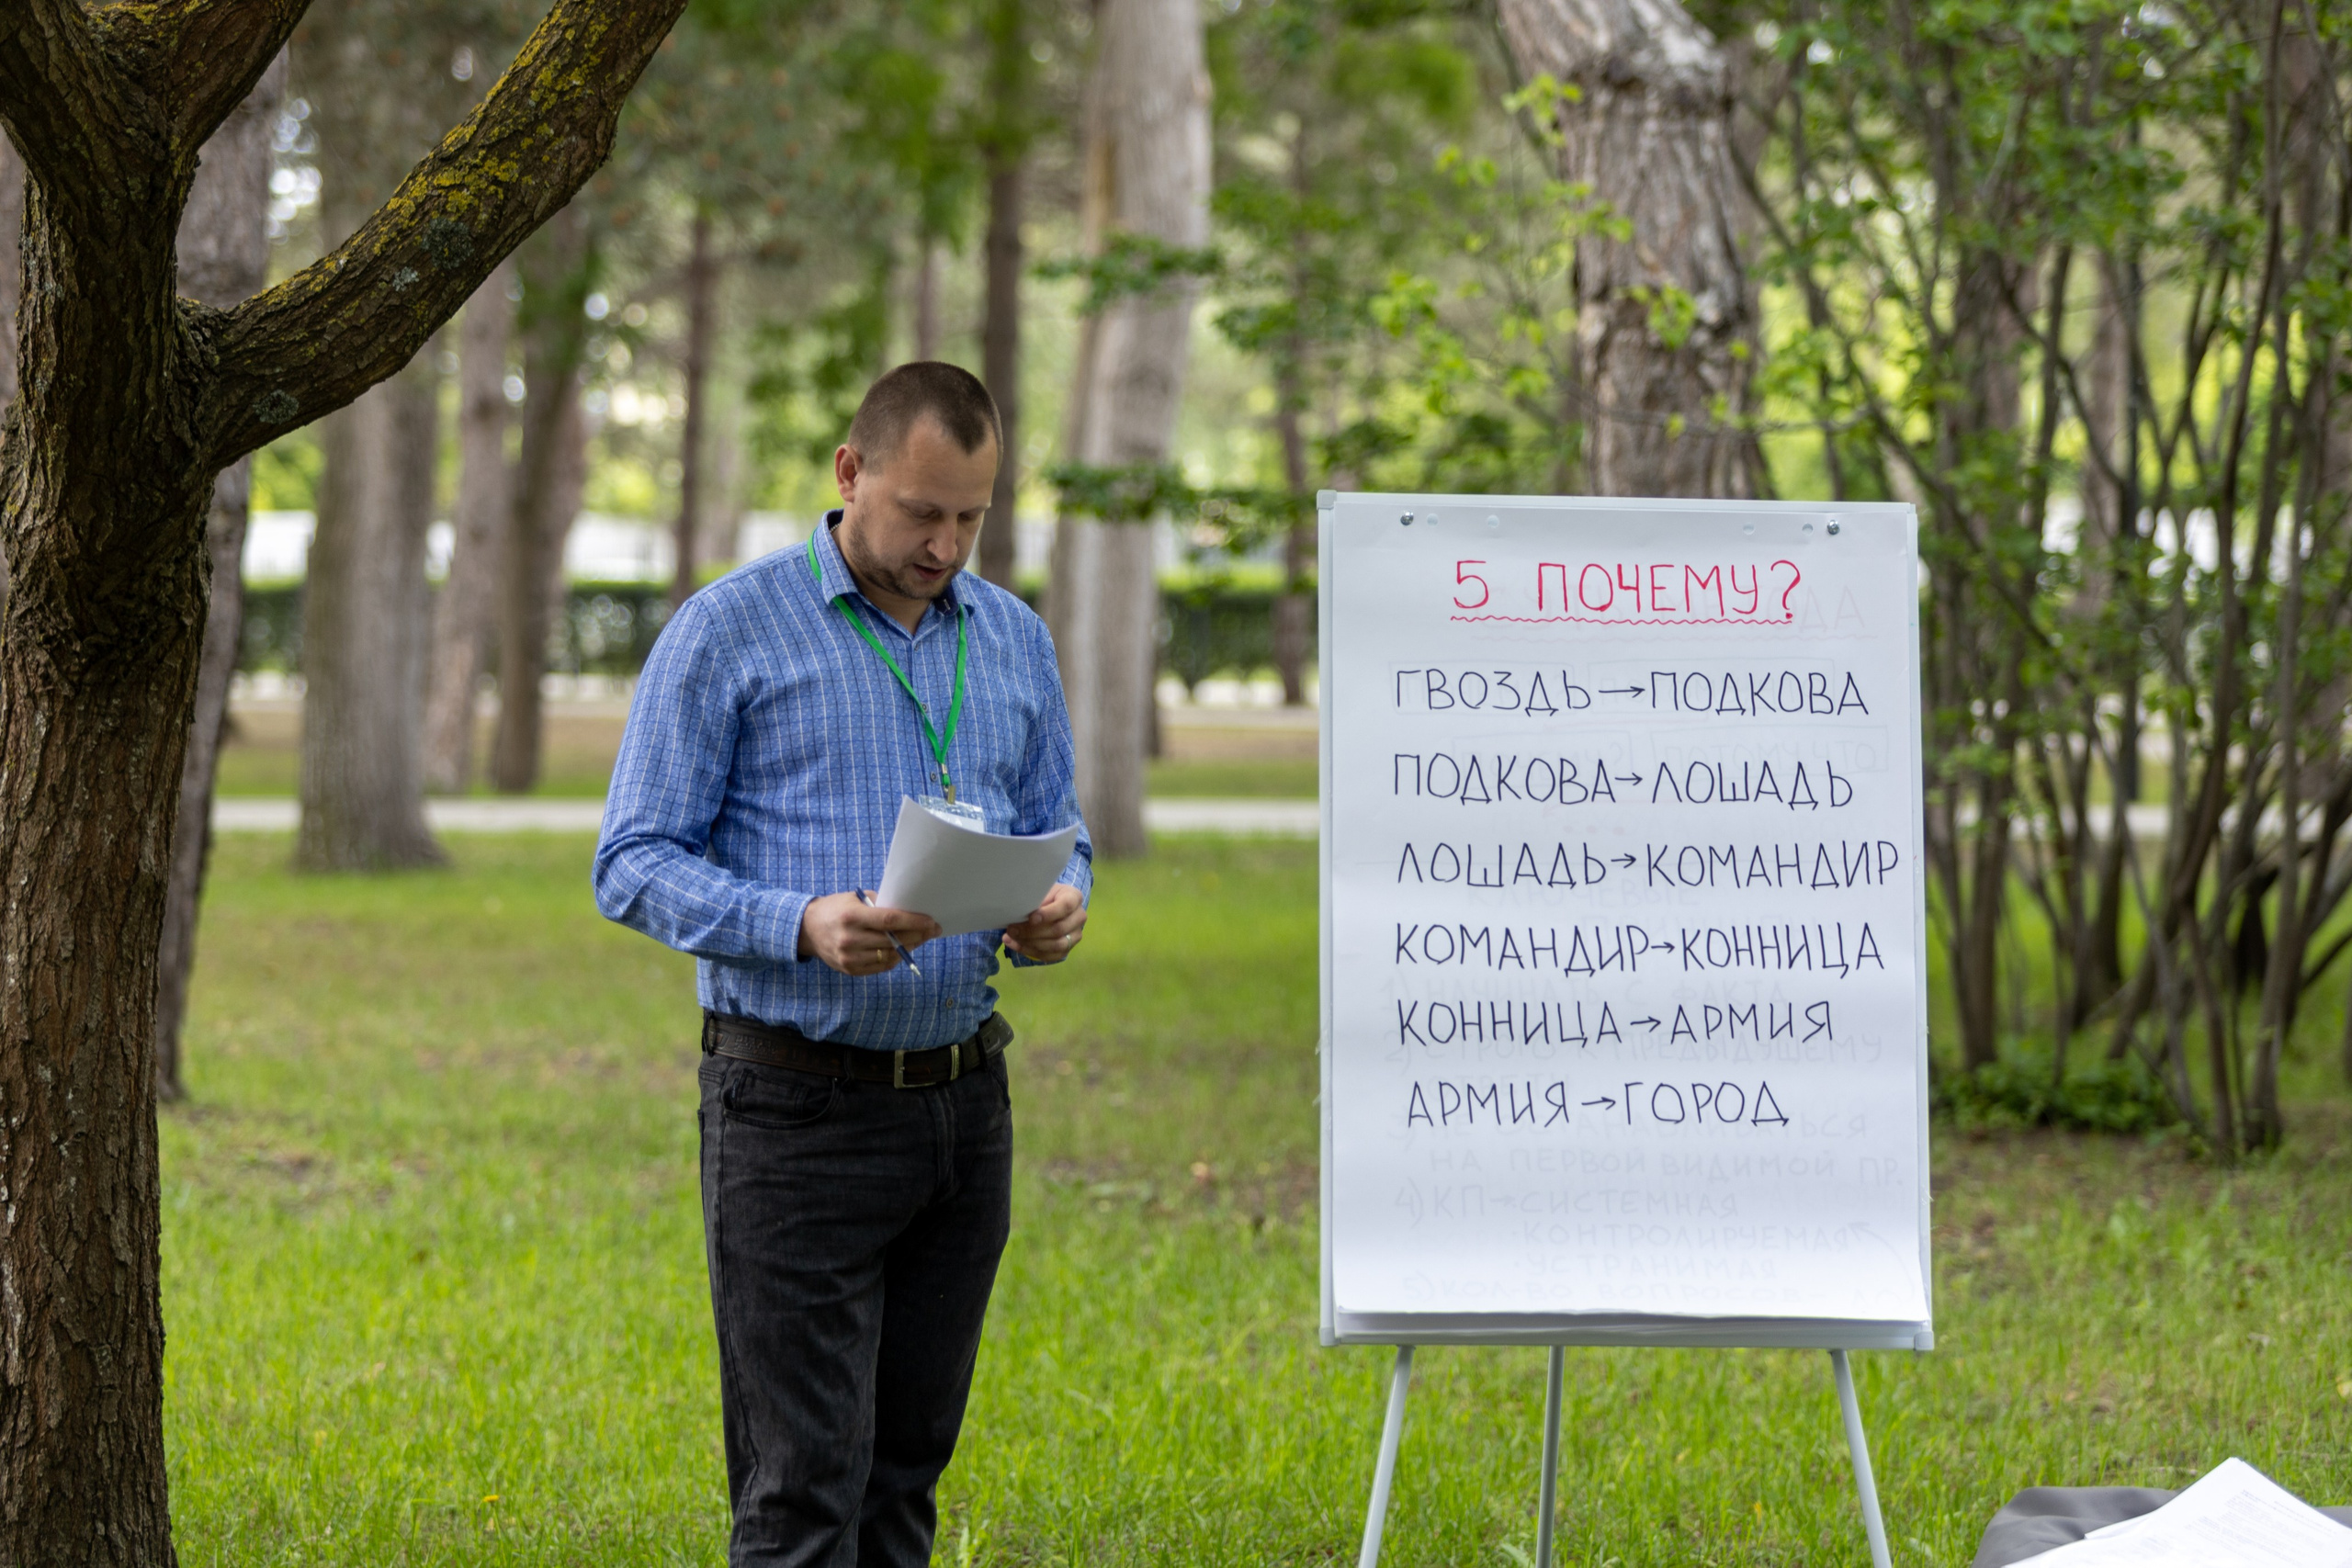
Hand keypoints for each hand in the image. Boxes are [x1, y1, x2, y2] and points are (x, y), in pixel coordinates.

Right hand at [798, 891, 940, 975]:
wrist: (807, 929)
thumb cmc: (836, 909)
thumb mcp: (855, 899)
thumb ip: (880, 904)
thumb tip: (909, 910)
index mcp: (852, 917)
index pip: (890, 920)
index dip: (914, 922)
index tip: (931, 921)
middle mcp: (850, 939)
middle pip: (893, 940)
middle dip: (918, 935)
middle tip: (933, 930)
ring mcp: (849, 958)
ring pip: (889, 956)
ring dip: (909, 948)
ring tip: (920, 939)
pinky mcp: (850, 970)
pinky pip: (881, 967)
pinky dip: (895, 958)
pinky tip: (903, 949)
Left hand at [1003, 882, 1084, 963]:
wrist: (1051, 904)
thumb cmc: (1044, 895)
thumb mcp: (1040, 890)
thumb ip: (1034, 900)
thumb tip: (1018, 911)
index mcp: (1074, 897)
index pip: (1066, 906)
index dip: (1049, 914)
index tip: (1031, 918)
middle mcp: (1079, 917)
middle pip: (1059, 929)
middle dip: (1032, 931)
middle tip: (1012, 929)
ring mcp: (1075, 935)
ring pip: (1055, 945)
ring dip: (1030, 943)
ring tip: (1011, 937)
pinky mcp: (1066, 949)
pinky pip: (1049, 955)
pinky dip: (1029, 951)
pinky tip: (1014, 944)